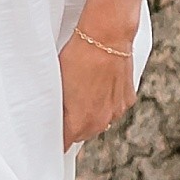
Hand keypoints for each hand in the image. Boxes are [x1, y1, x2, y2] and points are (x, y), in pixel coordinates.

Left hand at [60, 25, 139, 149]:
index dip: (57, 137)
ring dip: (91, 113)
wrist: (106, 37)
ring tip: (83, 92)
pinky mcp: (127, 99)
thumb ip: (59, 107)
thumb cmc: (79, 57)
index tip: (52, 132)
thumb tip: (56, 116)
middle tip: (65, 106)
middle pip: (83, 133)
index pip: (64, 142)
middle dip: (73, 124)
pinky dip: (106, 102)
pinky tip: (99, 85)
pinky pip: (113, 108)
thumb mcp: (59, 84)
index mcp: (81, 122)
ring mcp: (117, 111)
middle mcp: (101, 122)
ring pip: (100, 121)